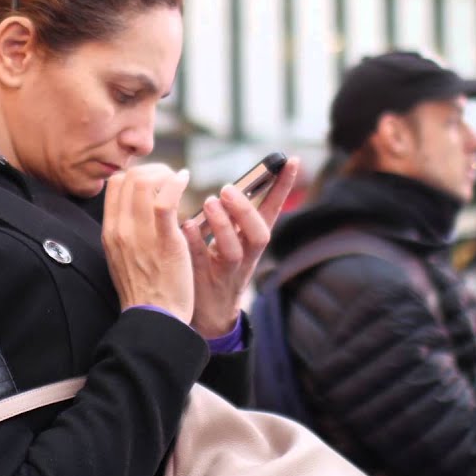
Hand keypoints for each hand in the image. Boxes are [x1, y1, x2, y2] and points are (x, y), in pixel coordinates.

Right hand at [103, 164, 194, 322]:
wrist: (154, 318)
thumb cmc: (145, 289)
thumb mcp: (122, 257)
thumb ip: (126, 232)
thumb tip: (136, 210)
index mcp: (110, 232)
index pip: (115, 185)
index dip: (135, 174)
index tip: (154, 182)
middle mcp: (121, 230)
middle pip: (129, 178)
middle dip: (152, 170)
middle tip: (170, 178)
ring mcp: (141, 235)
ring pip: (145, 183)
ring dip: (166, 174)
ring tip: (179, 180)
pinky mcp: (165, 241)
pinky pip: (166, 200)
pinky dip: (176, 183)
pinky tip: (185, 181)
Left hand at [180, 158, 299, 336]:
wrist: (205, 315)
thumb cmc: (216, 269)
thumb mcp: (228, 240)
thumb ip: (229, 219)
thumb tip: (228, 188)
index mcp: (252, 241)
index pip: (272, 211)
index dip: (282, 188)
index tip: (289, 160)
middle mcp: (246, 257)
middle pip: (259, 234)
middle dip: (246, 210)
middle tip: (228, 188)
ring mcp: (228, 274)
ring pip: (234, 252)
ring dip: (223, 226)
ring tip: (209, 203)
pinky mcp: (207, 284)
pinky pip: (201, 262)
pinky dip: (194, 242)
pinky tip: (185, 225)